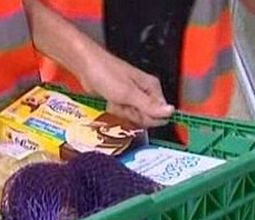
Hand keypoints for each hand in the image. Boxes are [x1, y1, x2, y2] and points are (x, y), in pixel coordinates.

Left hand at [23, 0, 173, 126]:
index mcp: (152, 88)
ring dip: (121, 112)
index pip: (160, 113)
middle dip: (132, 115)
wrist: (85, 66)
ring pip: (133, 116)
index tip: (135, 113)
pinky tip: (109, 102)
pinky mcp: (120, 99)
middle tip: (122, 104)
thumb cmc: (105, 72)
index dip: (148, 118)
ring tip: (114, 101)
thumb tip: (169, 112)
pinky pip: (122, 113)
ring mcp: (131, 96)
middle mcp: (144, 92)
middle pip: (146, 116)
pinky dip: (114, 110)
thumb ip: (148, 105)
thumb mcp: (128, 93)